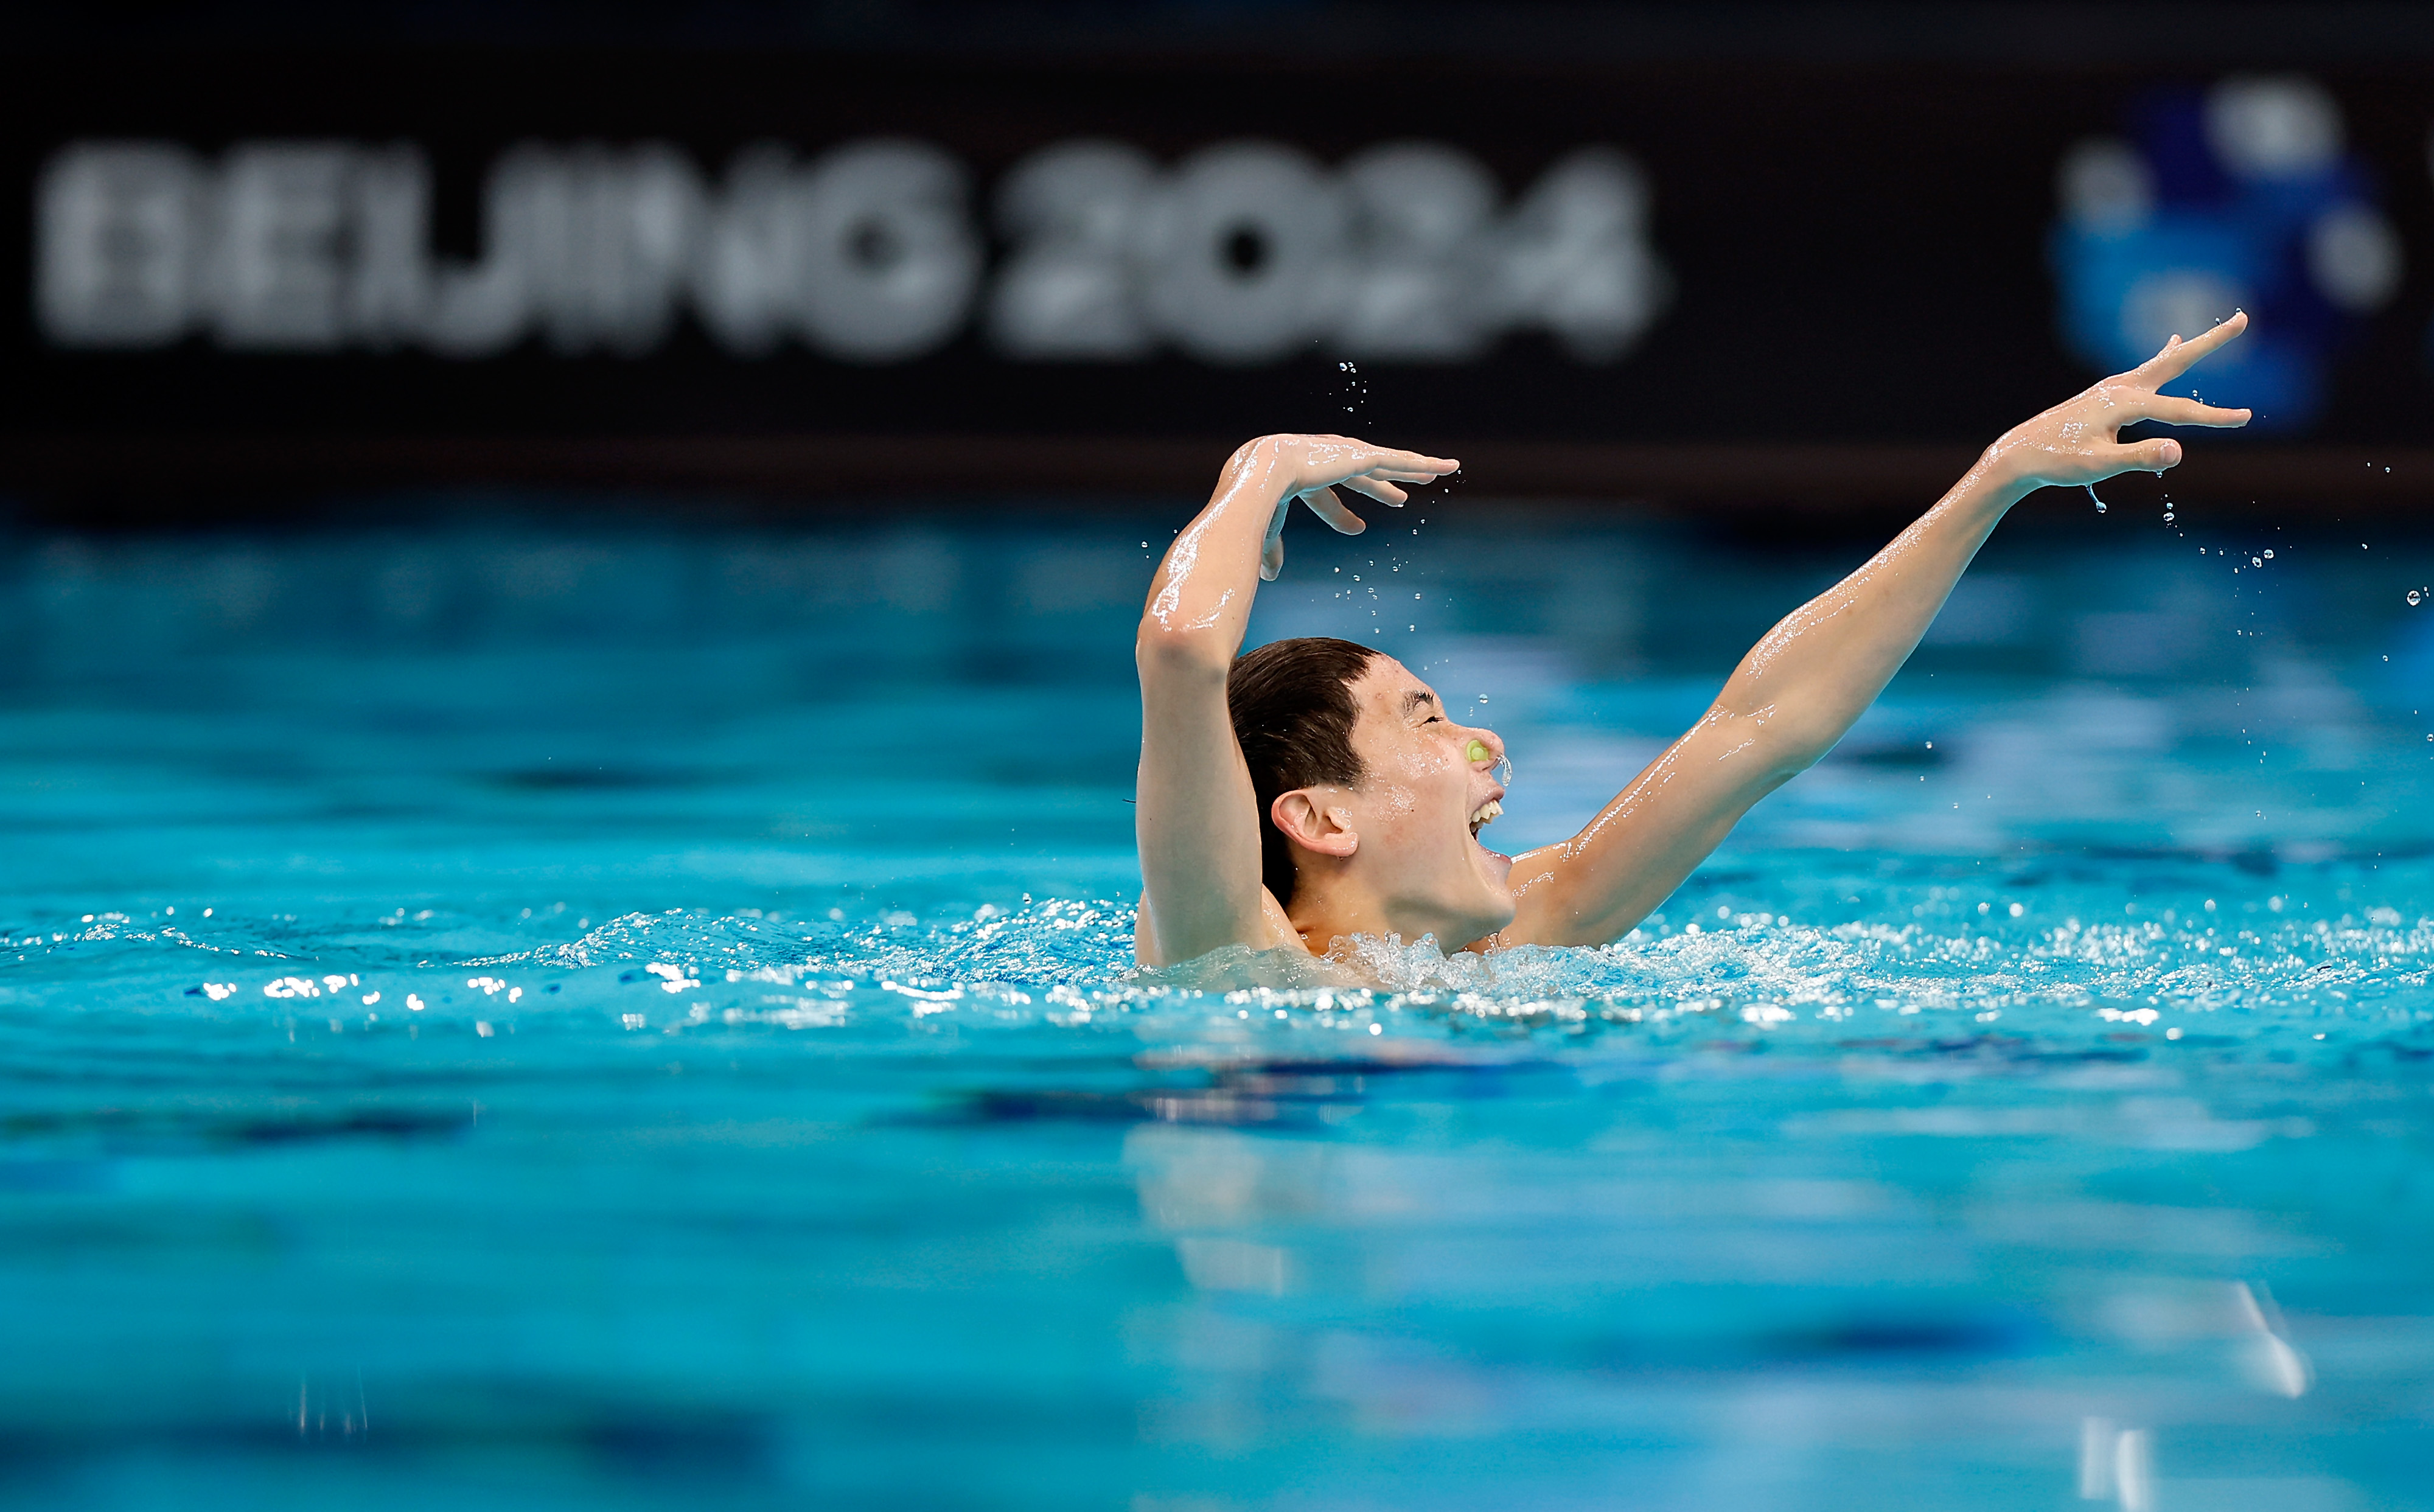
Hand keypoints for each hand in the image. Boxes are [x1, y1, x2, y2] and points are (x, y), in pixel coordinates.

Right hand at [1228, 434, 1459, 579]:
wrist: (1258, 478)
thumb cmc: (1253, 505)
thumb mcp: (1265, 530)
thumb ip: (1272, 550)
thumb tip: (1269, 576)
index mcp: (1298, 475)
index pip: (1325, 497)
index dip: (1342, 516)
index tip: (1360, 529)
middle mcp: (1322, 459)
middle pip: (1359, 475)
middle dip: (1379, 486)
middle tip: (1399, 499)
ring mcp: (1343, 455)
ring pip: (1385, 462)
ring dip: (1411, 469)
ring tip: (1437, 473)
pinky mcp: (1360, 456)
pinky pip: (1397, 460)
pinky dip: (1421, 464)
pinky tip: (1443, 468)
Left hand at [1982, 312, 2252, 493]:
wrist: (2020, 454)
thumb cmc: (2058, 461)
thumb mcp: (2100, 465)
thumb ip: (2140, 457)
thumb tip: (2179, 452)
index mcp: (2125, 403)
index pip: (2181, 411)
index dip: (2215, 417)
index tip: (2246, 417)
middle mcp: (2121, 388)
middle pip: (2176, 361)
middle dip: (2211, 342)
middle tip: (2244, 318)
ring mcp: (2112, 388)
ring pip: (2160, 363)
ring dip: (2188, 348)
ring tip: (2207, 331)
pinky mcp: (2105, 395)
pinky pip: (2144, 371)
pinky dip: (2163, 358)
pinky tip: (2169, 346)